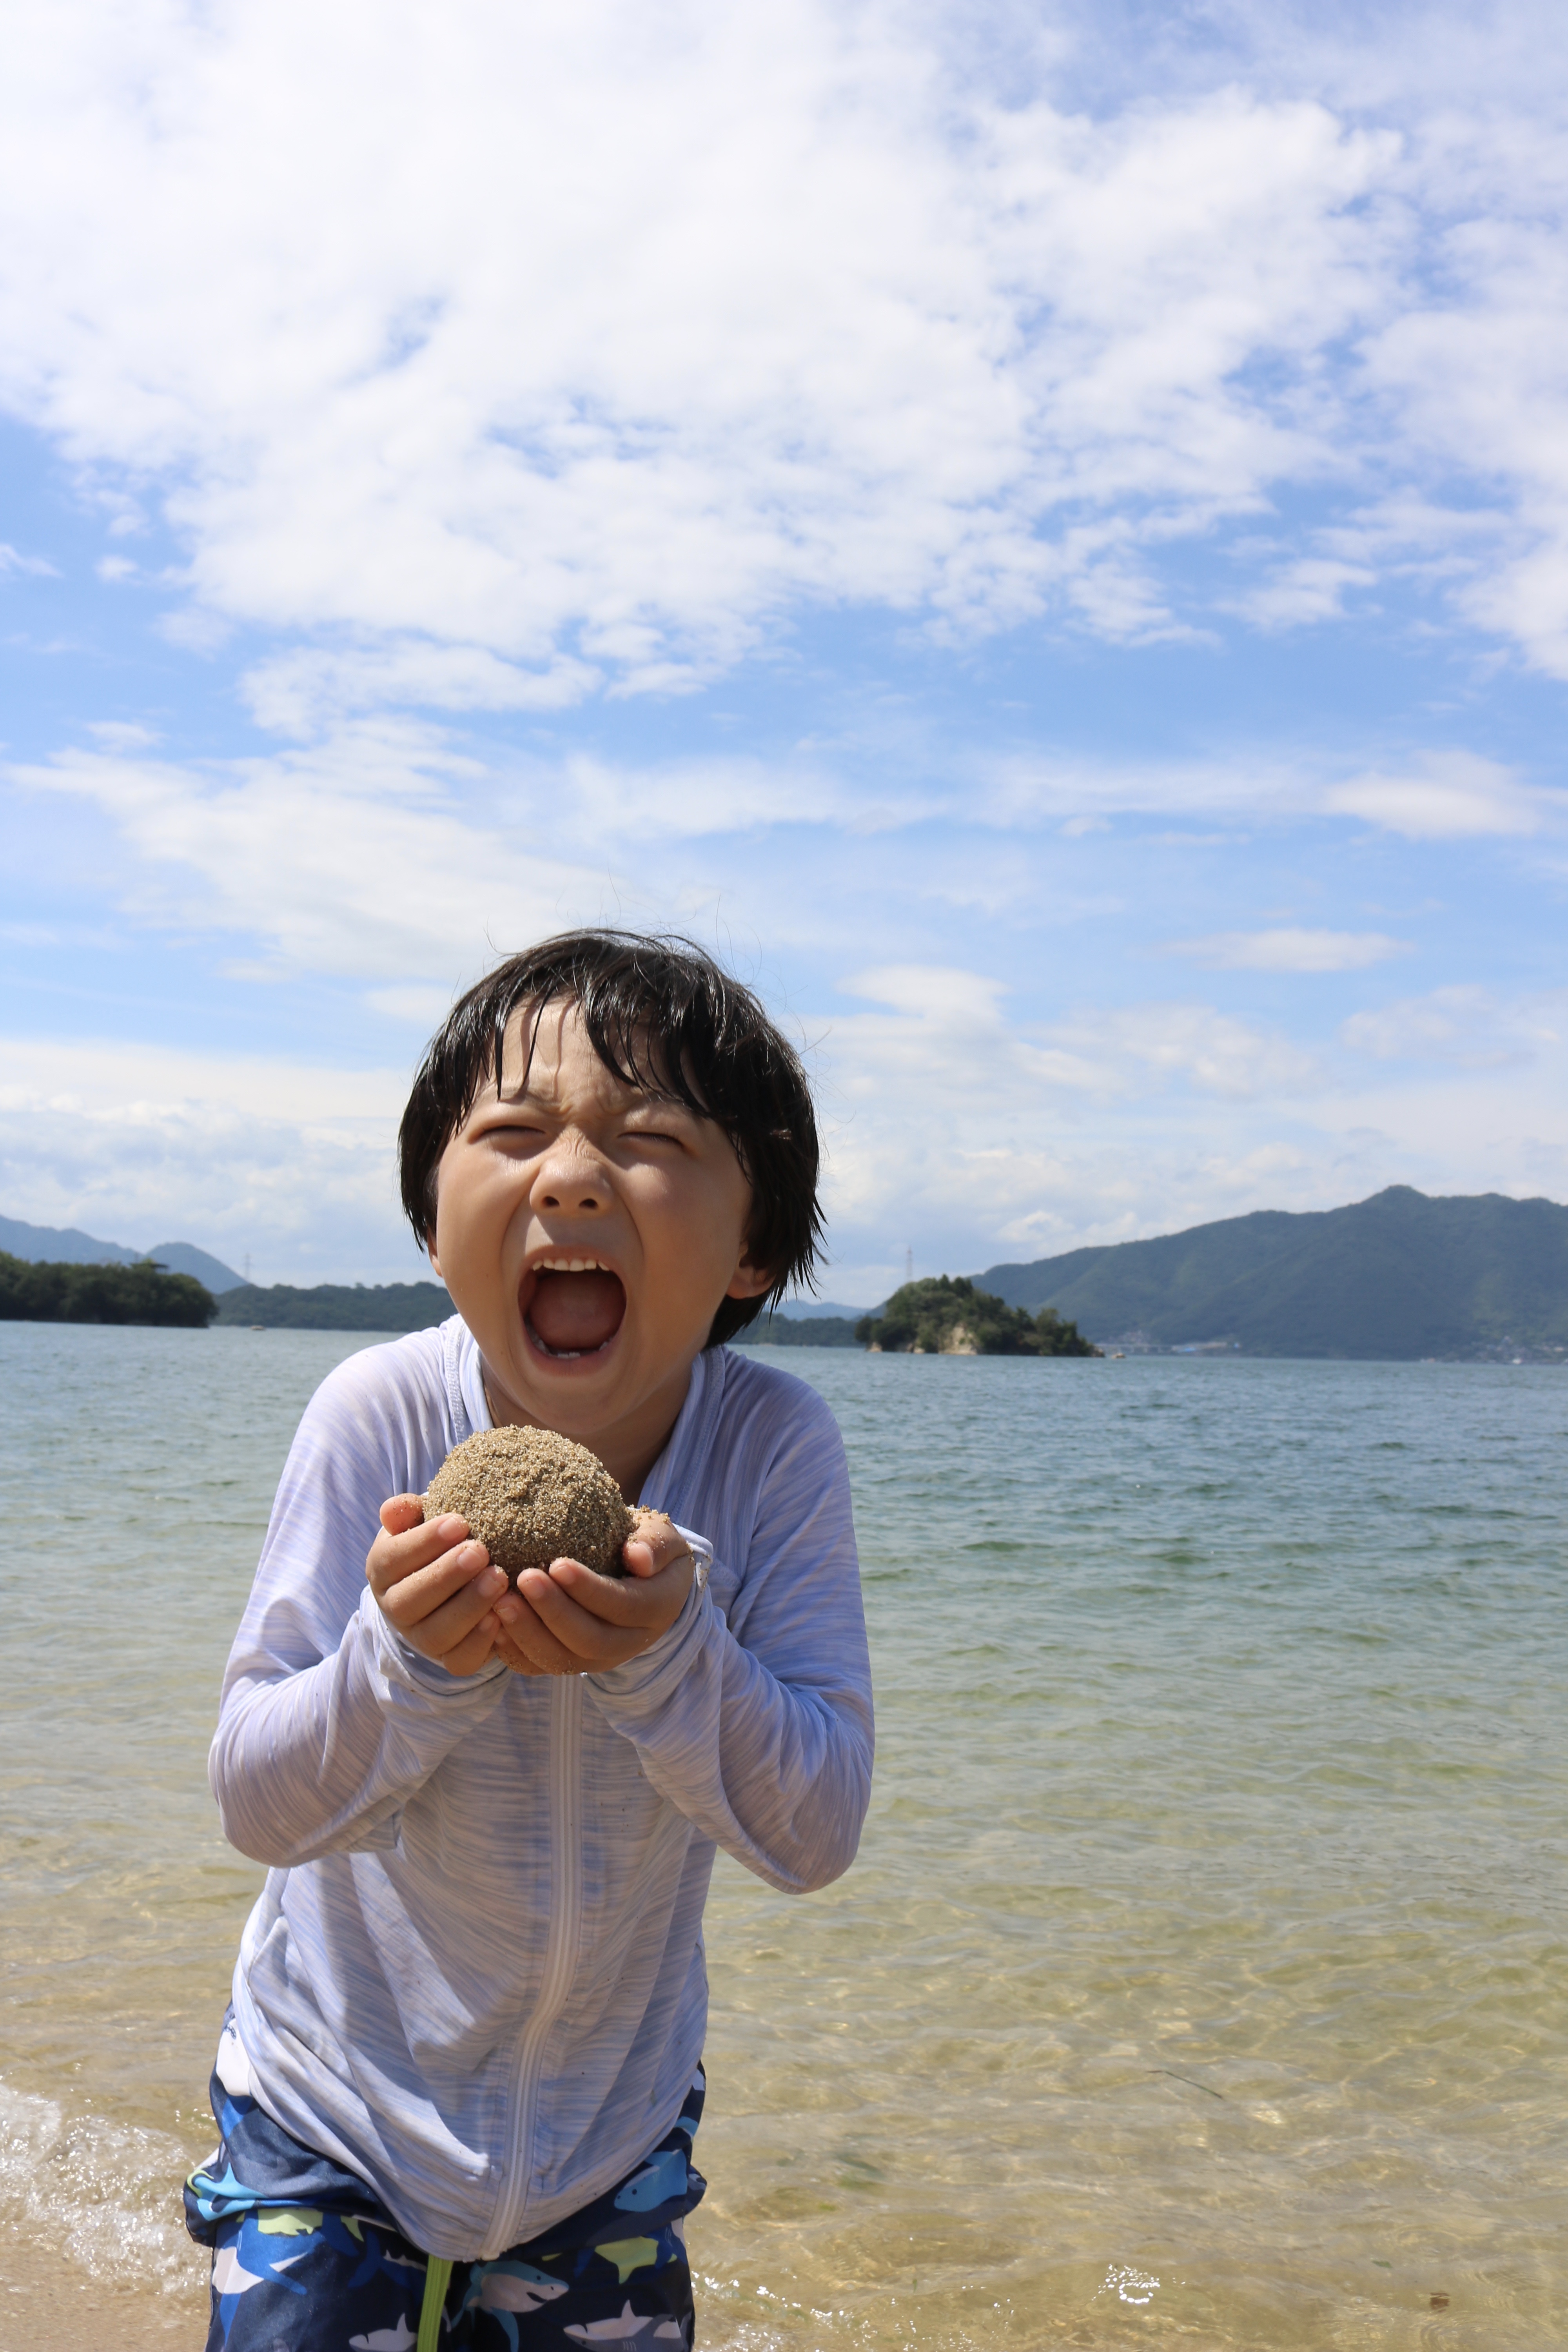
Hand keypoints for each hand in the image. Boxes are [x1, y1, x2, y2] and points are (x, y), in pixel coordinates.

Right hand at [366, 1497, 508, 1676]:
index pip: (392, 1559)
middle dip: (446, 1576)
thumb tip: (393, 1510)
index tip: (459, 1522)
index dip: (423, 1542)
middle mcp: (395, 1608)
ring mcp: (421, 1638)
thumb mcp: (422, 1521)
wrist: (454, 1579)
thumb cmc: (439, 1541)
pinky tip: (501, 1617)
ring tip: (498, 1578)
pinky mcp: (450, 1658)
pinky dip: (480, 1642)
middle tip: (480, 1551)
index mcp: (383, 1570)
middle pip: (409, 1601)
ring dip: (468, 1607)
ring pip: (435, 1634)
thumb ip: (408, 1513)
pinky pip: (460, 1660)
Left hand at [492, 1516, 696, 1676]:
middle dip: (554, 1612)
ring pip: (563, 1660)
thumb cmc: (645, 1546)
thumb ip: (655, 1544)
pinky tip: (493, 1624)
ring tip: (500, 1602)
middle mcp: (630, 1643)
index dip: (590, 1590)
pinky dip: (515, 1650)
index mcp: (657, 1609)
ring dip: (529, 1633)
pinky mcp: (572, 1662)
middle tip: (523, 1578)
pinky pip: (541, 1666)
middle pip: (591, 1640)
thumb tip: (639, 1558)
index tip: (558, 1563)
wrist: (643, 1578)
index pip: (623, 1606)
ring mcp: (599, 1658)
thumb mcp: (661, 1536)